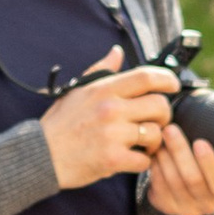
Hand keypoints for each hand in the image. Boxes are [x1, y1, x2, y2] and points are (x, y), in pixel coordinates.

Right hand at [41, 60, 180, 191]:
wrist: (39, 156)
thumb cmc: (59, 124)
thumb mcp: (77, 90)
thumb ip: (101, 71)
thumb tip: (117, 53)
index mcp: (104, 90)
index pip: (147, 76)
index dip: (167, 79)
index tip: (174, 86)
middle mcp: (111, 109)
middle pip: (159, 105)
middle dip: (164, 115)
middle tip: (156, 122)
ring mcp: (113, 134)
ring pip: (156, 133)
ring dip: (155, 141)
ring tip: (144, 144)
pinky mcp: (113, 159)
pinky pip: (145, 159)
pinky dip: (142, 161)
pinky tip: (132, 159)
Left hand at [141, 120, 213, 214]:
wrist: (193, 194)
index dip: (210, 163)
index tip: (200, 142)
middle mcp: (210, 203)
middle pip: (193, 180)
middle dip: (180, 152)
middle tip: (170, 128)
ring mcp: (188, 209)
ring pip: (173, 183)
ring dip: (165, 157)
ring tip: (159, 136)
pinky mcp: (168, 208)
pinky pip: (158, 189)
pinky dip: (154, 168)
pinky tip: (152, 152)